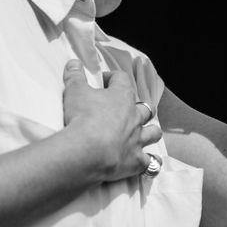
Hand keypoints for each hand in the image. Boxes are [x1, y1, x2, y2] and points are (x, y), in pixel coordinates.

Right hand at [61, 59, 161, 182]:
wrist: (87, 151)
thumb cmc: (82, 117)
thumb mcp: (74, 92)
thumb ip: (74, 76)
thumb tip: (73, 63)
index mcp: (122, 96)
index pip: (122, 79)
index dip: (113, 78)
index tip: (103, 81)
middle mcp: (135, 117)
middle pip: (144, 108)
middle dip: (138, 107)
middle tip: (126, 110)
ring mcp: (138, 139)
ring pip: (153, 132)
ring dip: (150, 132)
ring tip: (143, 133)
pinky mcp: (136, 161)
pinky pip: (150, 163)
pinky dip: (150, 163)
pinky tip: (147, 163)